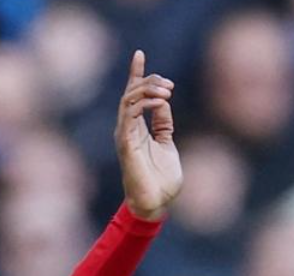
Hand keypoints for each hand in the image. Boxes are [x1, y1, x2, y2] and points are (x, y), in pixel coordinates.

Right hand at [115, 50, 180, 220]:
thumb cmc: (162, 180)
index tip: (140, 53)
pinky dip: (144, 105)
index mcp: (137, 128)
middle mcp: (127, 128)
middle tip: (168, 83)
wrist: (156, 204)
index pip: (134, 95)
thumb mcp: (168, 146)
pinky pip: (130, 117)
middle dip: (148, 81)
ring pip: (129, 101)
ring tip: (167, 90)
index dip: (136, 73)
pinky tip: (161, 102)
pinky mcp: (126, 144)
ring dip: (147, 91)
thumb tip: (164, 103)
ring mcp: (125, 135)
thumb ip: (164, 125)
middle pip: (131, 93)